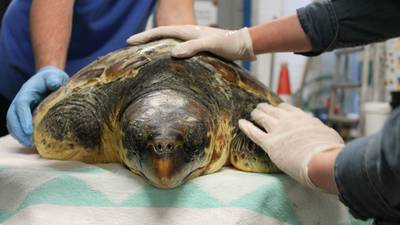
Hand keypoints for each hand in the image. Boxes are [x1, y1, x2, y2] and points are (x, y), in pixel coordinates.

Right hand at [7, 66, 68, 145]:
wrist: (48, 80)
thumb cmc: (52, 79)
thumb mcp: (55, 77)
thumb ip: (54, 80)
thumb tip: (54, 84)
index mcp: (27, 92)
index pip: (21, 105)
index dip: (23, 118)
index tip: (29, 131)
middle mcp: (20, 101)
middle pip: (13, 117)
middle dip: (19, 131)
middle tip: (29, 143)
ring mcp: (19, 109)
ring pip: (12, 123)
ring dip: (18, 135)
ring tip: (29, 145)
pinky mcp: (23, 115)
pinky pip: (16, 126)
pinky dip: (20, 135)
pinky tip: (29, 143)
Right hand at [127, 25, 255, 60]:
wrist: (241, 44)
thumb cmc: (227, 44)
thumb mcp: (211, 44)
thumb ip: (193, 47)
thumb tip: (173, 53)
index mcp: (186, 31)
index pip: (160, 32)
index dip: (144, 36)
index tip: (129, 41)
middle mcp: (186, 33)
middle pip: (160, 35)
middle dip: (145, 39)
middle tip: (130, 46)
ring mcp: (190, 40)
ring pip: (167, 40)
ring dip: (154, 45)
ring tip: (142, 52)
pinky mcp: (195, 47)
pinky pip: (175, 47)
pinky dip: (165, 51)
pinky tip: (164, 59)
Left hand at [238, 103, 343, 190]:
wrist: (323, 160)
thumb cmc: (331, 152)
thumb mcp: (329, 136)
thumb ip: (321, 132)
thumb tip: (322, 135)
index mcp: (303, 118)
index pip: (288, 109)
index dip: (281, 108)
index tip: (277, 108)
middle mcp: (289, 120)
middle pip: (273, 110)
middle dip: (266, 108)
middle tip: (260, 107)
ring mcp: (278, 130)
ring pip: (262, 117)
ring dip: (256, 113)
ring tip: (252, 112)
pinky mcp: (269, 143)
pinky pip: (254, 133)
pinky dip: (246, 127)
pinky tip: (240, 123)